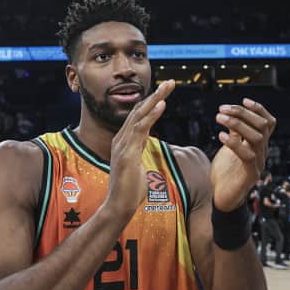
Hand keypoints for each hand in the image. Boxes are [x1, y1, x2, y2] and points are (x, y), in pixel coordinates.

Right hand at [106, 80, 175, 217]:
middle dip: (155, 95)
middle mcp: (121, 139)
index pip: (139, 116)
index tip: (165, 92)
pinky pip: (140, 130)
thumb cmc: (130, 189)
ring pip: (139, 116)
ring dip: (155, 100)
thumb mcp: (136, 163)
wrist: (119, 206)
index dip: (152, 102)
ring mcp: (122, 145)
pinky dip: (151, 116)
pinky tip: (162, 105)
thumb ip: (138, 149)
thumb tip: (144, 142)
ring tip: (168, 88)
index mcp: (124, 141)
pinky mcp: (127, 153)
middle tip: (170, 83)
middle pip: (139, 111)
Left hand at [211, 98, 275, 210]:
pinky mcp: (250, 175)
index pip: (268, 123)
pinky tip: (220, 135)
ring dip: (237, 124)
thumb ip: (233, 134)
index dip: (259, 110)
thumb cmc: (224, 174)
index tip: (243, 100)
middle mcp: (262, 153)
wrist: (221, 199)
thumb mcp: (228, 149)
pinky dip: (234, 143)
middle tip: (222, 109)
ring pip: (257, 137)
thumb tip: (230, 115)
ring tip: (219, 117)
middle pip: (262, 126)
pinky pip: (247, 155)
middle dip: (243, 113)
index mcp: (258, 145)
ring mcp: (258, 164)